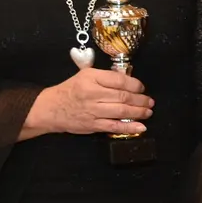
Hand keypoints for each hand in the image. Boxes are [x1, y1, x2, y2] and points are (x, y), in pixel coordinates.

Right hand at [28, 68, 152, 136]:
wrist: (52, 108)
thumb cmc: (71, 90)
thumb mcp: (85, 75)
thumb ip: (105, 77)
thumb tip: (128, 80)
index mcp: (91, 77)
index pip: (119, 80)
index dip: (135, 84)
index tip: (141, 88)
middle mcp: (93, 93)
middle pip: (123, 96)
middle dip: (140, 99)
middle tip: (150, 101)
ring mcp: (93, 110)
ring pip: (122, 111)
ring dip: (139, 112)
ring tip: (148, 111)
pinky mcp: (93, 125)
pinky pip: (115, 126)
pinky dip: (130, 127)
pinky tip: (141, 127)